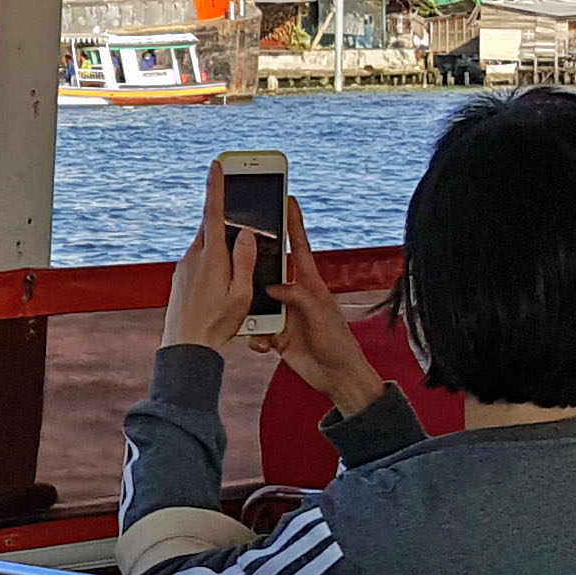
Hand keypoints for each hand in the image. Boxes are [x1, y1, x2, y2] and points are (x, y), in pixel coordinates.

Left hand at [163, 166, 267, 352]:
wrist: (185, 345)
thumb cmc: (217, 323)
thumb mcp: (241, 292)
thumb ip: (245, 259)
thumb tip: (244, 231)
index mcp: (212, 256)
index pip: (214, 212)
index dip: (217, 187)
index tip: (217, 165)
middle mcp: (194, 256)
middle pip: (213, 227)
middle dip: (227, 216)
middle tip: (241, 200)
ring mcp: (185, 267)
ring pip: (207, 244)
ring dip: (222, 242)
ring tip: (239, 251)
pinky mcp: (181, 278)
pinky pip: (200, 259)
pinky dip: (213, 258)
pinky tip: (223, 275)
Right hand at [257, 199, 387, 417]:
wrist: (336, 376)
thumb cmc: (337, 342)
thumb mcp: (319, 313)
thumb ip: (296, 296)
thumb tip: (271, 287)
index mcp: (309, 283)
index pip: (298, 246)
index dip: (293, 223)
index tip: (288, 199)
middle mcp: (293, 294)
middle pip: (268, 271)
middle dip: (254, 266)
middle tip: (238, 254)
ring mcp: (283, 314)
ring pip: (255, 302)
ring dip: (251, 313)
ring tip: (257, 325)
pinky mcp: (275, 334)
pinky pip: (254, 329)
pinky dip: (255, 338)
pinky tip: (264, 346)